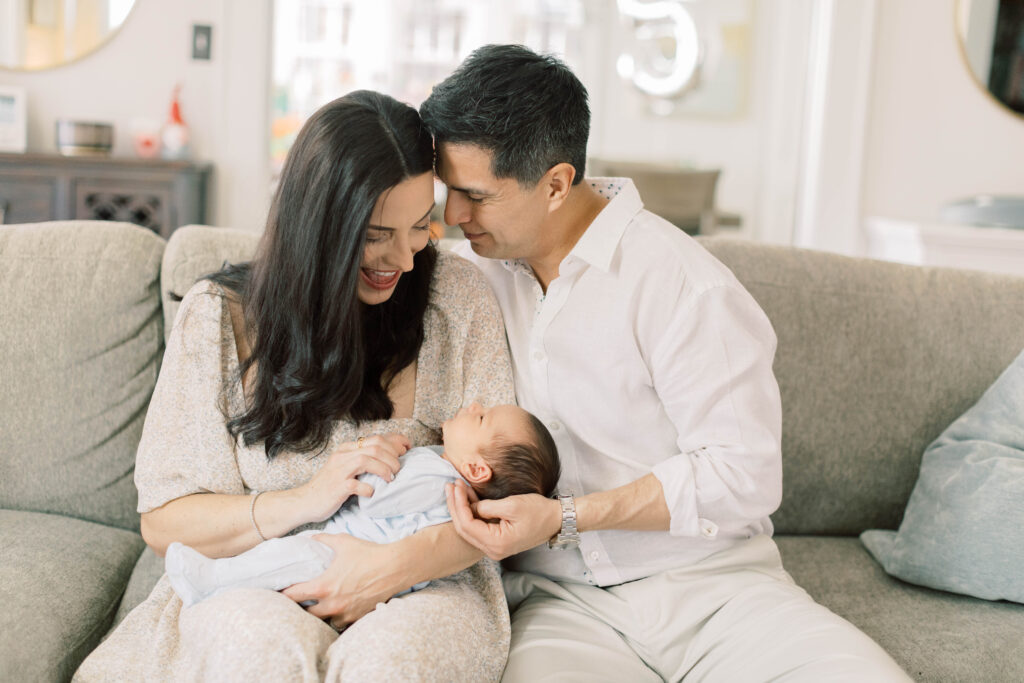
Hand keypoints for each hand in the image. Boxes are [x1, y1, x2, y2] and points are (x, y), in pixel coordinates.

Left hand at [282, 533, 401, 628]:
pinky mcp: (357, 617)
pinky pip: (341, 624)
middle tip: (299, 601)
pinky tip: (339, 609)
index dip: (283, 594)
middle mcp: (331, 604)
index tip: (279, 592)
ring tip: (320, 607)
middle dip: (300, 608)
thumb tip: (311, 538)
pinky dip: (338, 618)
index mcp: (323, 587)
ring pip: (323, 622)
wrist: (395, 567)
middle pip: (304, 615)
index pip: (292, 596)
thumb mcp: (343, 541)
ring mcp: (345, 614)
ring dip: (320, 615)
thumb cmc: (368, 553)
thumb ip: (323, 540)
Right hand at [298, 434, 409, 522]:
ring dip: (384, 468)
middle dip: (392, 456)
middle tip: (398, 469)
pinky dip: (368, 488)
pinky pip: (356, 485)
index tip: (407, 449)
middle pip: (375, 446)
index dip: (396, 442)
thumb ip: (365, 460)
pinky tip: (372, 493)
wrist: (305, 501)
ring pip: (366, 459)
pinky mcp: (337, 487)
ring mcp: (339, 471)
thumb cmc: (331, 486)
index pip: (377, 437)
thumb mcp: (347, 468)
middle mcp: (343, 455)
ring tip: (391, 478)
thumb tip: (393, 456)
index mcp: (347, 448)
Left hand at [444, 479, 561, 559]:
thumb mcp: (511, 505)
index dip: (458, 504)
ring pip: (469, 529)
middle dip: (455, 506)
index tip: (457, 485)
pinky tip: (467, 498)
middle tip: (450, 486)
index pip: (467, 524)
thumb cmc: (538, 511)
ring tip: (456, 489)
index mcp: (496, 543)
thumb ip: (487, 507)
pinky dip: (471, 513)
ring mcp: (494, 548)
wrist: (556, 520)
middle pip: (464, 529)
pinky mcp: (497, 542)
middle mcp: (493, 550)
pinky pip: (478, 529)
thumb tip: (470, 505)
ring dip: (461, 509)